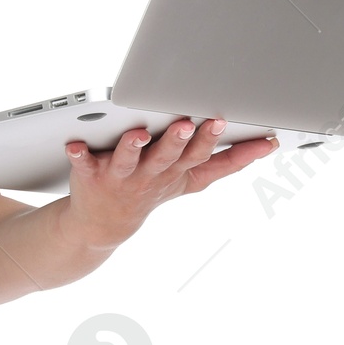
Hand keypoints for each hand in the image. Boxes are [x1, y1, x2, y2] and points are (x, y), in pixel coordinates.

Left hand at [58, 117, 279, 251]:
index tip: (222, 121)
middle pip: (168, 156)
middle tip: (189, 122)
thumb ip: (229, 162)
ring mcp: (121, 177)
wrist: (105, 223)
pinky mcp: (91, 175)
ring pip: (130, 159)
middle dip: (179, 140)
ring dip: (134, 146)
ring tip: (138, 133)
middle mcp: (151, 175)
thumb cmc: (153, 189)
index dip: (211, 140)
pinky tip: (74, 144)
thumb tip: (269, 145)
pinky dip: (79, 154)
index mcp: (176, 171)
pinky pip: (84, 163)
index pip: (199, 156)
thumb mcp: (194, 179)